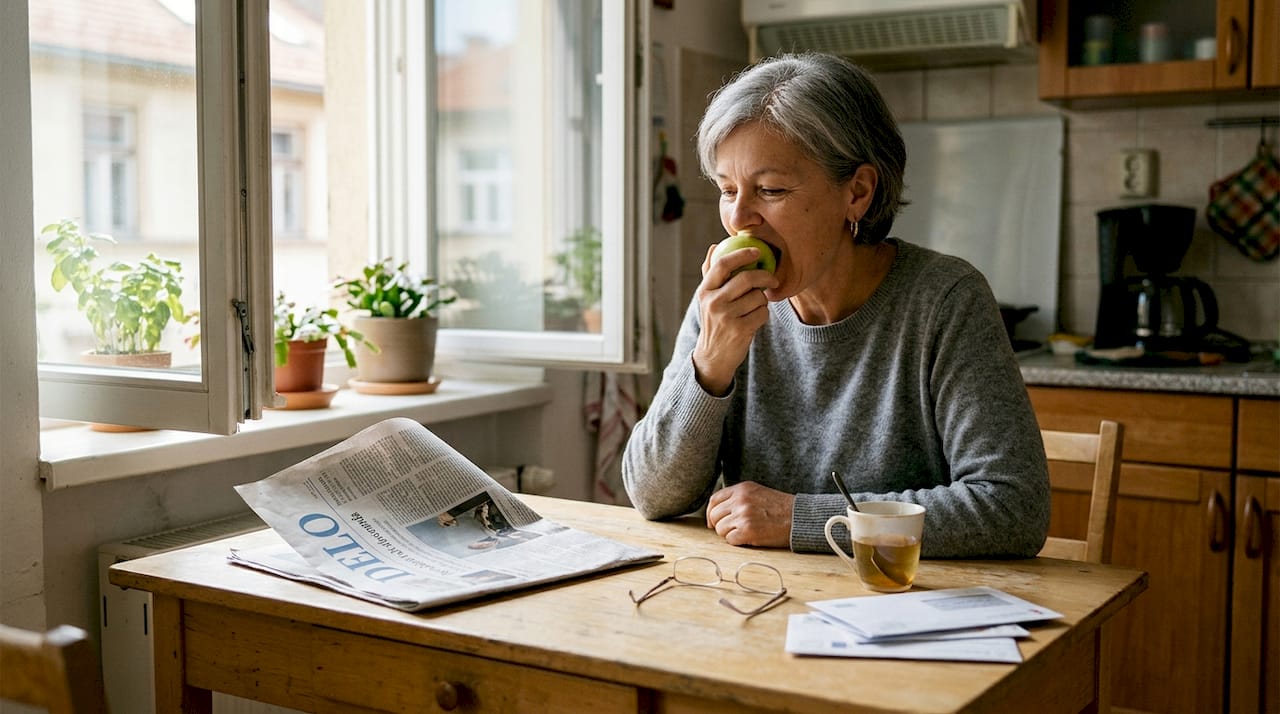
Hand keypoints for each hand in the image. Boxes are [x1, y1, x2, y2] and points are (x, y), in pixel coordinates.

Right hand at [692, 244, 778, 395]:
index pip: (723, 265)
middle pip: (746, 279)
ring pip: (758, 297)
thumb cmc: (715, 322)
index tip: (757, 251)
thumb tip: (715, 246)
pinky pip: (763, 313)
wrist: (713, 357)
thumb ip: (710, 273)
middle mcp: (713, 303)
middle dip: (765, 276)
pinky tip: (755, 320)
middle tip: (773, 280)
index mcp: (705, 291)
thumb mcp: (707, 299)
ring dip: (762, 301)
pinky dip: (763, 315)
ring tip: (754, 308)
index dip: (742, 254)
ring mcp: (726, 317)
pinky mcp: (740, 330)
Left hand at [706, 481, 793, 547]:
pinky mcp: (748, 531)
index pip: (714, 500)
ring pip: (721, 530)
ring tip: (745, 532)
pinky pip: (730, 540)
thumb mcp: (757, 493)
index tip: (713, 522)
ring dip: (730, 534)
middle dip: (720, 525)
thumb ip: (738, 498)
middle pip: (715, 516)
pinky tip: (749, 538)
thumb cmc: (780, 508)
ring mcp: (743, 515)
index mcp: (742, 489)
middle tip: (733, 529)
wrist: (799, 517)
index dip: (711, 513)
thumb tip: (716, 513)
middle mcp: (740, 500)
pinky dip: (737, 542)